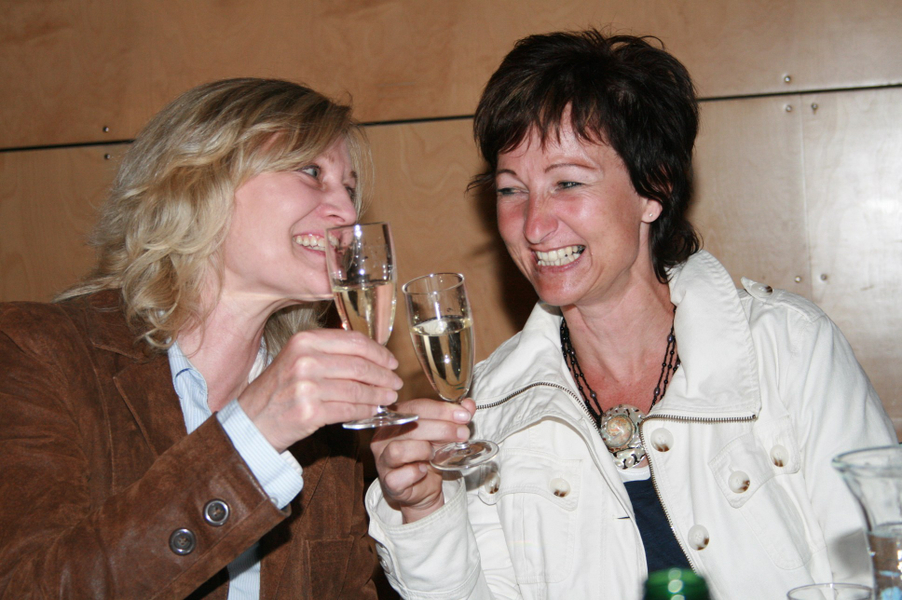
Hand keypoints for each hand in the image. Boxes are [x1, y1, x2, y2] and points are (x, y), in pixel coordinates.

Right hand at [238, 328, 401, 451]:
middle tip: (395, 382)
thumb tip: (371, 353)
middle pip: (359, 365)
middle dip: (383, 375)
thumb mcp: (297, 359)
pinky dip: (365, 411)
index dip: (378, 352)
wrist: (252, 422)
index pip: (353, 341)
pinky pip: (349, 410)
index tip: (391, 362)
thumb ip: (328, 352)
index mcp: (304, 341)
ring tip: (389, 397)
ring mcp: (307, 387)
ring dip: (378, 395)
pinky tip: (373, 411)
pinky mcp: (310, 412)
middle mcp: (305, 360)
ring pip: (357, 389)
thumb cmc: (279, 390)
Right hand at [371, 397, 474, 522]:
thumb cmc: (427, 456)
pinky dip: (415, 473)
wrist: (422, 488)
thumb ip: (454, 418)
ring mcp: (383, 459)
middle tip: (463, 434)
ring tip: (436, 455)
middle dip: (442, 429)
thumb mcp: (443, 434)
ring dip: (423, 450)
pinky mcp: (388, 481)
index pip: (416, 407)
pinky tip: (424, 471)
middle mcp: (384, 436)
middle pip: (410, 426)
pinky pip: (398, 476)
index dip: (441, 410)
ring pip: (398, 450)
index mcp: (396, 418)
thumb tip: (468, 405)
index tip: (464, 415)